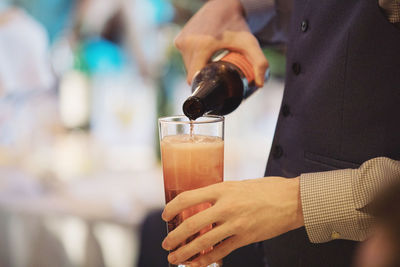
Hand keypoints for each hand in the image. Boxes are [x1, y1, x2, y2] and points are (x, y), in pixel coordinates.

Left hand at [162, 177, 303, 266]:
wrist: (291, 200)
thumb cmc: (266, 189)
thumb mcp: (237, 185)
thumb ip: (219, 194)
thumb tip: (201, 203)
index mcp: (222, 189)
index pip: (187, 198)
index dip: (172, 208)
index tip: (165, 216)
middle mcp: (226, 206)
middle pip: (191, 224)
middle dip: (174, 237)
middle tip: (166, 243)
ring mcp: (235, 224)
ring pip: (203, 242)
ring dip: (185, 253)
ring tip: (175, 258)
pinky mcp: (245, 238)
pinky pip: (220, 252)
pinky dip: (206, 260)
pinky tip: (197, 264)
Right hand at [174, 0, 268, 85]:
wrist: (224, 5)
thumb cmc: (237, 26)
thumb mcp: (250, 43)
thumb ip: (259, 63)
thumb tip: (260, 84)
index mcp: (202, 47)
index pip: (195, 78)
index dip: (205, 83)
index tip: (216, 82)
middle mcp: (188, 44)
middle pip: (192, 74)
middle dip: (204, 75)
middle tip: (218, 70)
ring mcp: (181, 42)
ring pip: (188, 67)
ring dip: (199, 67)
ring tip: (212, 60)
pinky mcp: (178, 40)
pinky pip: (185, 58)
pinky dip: (194, 59)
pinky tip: (206, 53)